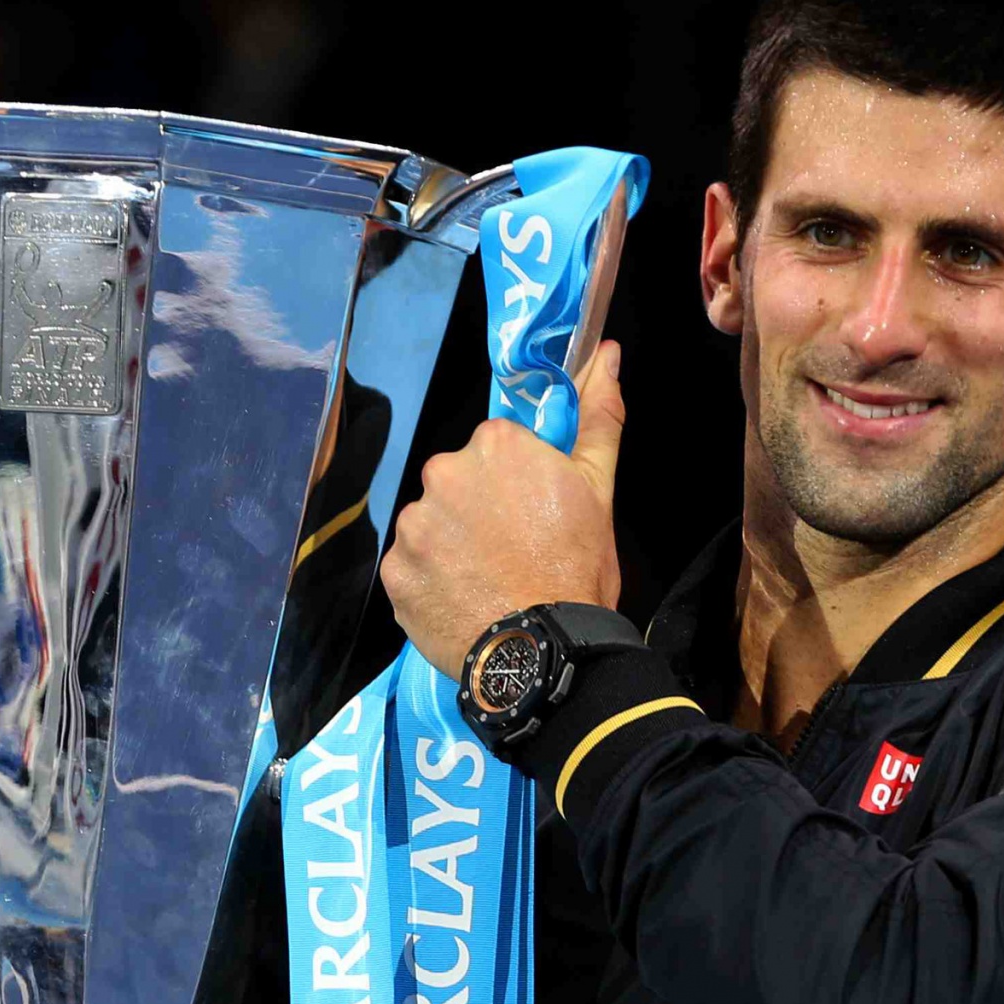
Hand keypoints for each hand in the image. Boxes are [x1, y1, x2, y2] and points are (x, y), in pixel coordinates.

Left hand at [381, 342, 625, 676]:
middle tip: (514, 553)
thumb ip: (599, 416)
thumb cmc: (577, 568)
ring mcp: (414, 526)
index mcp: (494, 445)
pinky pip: (412, 569)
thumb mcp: (599, 490)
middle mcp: (442, 473)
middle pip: (458, 484)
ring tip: (488, 583)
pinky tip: (464, 601)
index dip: (518, 484)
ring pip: (432, 526)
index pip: (497, 450)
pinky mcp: (395, 573)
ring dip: (452, 547)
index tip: (536, 516)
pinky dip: (432, 583)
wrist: (546, 651)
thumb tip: (608, 351)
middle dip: (479, 511)